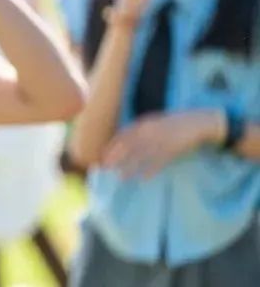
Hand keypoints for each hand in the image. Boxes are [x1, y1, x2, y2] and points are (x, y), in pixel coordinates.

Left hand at [102, 110, 223, 178]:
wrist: (198, 122)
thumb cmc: (174, 124)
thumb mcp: (155, 122)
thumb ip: (141, 130)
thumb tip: (125, 141)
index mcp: (145, 123)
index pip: (123, 135)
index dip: (112, 146)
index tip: (103, 156)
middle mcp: (150, 131)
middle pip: (128, 145)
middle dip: (116, 157)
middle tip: (105, 168)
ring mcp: (161, 140)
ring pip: (141, 156)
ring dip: (130, 167)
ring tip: (121, 178)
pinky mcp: (173, 148)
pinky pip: (159, 161)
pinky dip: (151, 170)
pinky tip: (143, 179)